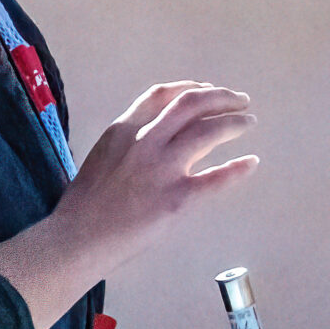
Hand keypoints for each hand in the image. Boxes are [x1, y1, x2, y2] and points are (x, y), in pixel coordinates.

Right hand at [0, 80, 257, 328]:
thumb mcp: (101, 157)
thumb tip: (154, 138)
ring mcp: (163, 168)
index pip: (162, 95)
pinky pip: (217, 179)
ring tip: (248, 122)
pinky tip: (251, 162)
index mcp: (123, 129)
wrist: (78, 240)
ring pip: (209, 131)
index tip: (207, 90)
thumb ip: (128, 143)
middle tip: (241, 100)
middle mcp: (146, 140)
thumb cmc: (84, 206)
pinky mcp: (177, 199)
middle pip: (191, 104)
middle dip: (221, 97)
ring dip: (234, 122)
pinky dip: (238, 168)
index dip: (190, 88)